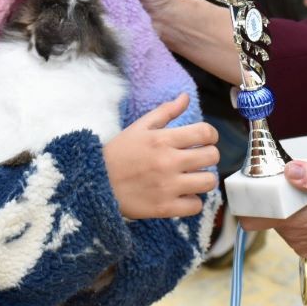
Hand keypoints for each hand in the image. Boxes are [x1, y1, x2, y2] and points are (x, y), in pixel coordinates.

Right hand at [103, 92, 218, 218]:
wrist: (95, 183)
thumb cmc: (119, 153)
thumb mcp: (139, 127)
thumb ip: (165, 111)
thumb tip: (186, 97)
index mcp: (163, 139)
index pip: (205, 133)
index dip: (210, 135)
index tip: (204, 139)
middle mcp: (169, 162)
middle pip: (212, 156)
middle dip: (209, 155)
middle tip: (198, 158)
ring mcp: (168, 187)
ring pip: (208, 182)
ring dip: (204, 178)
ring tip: (193, 177)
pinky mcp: (165, 208)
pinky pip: (195, 206)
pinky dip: (192, 201)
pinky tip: (183, 195)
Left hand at [239, 161, 306, 255]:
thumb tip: (290, 170)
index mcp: (298, 221)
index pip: (252, 218)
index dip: (248, 200)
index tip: (253, 181)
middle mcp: (296, 235)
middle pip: (263, 215)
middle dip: (268, 197)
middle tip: (283, 177)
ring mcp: (303, 241)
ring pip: (277, 219)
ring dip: (283, 203)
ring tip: (302, 188)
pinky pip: (291, 226)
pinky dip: (295, 212)